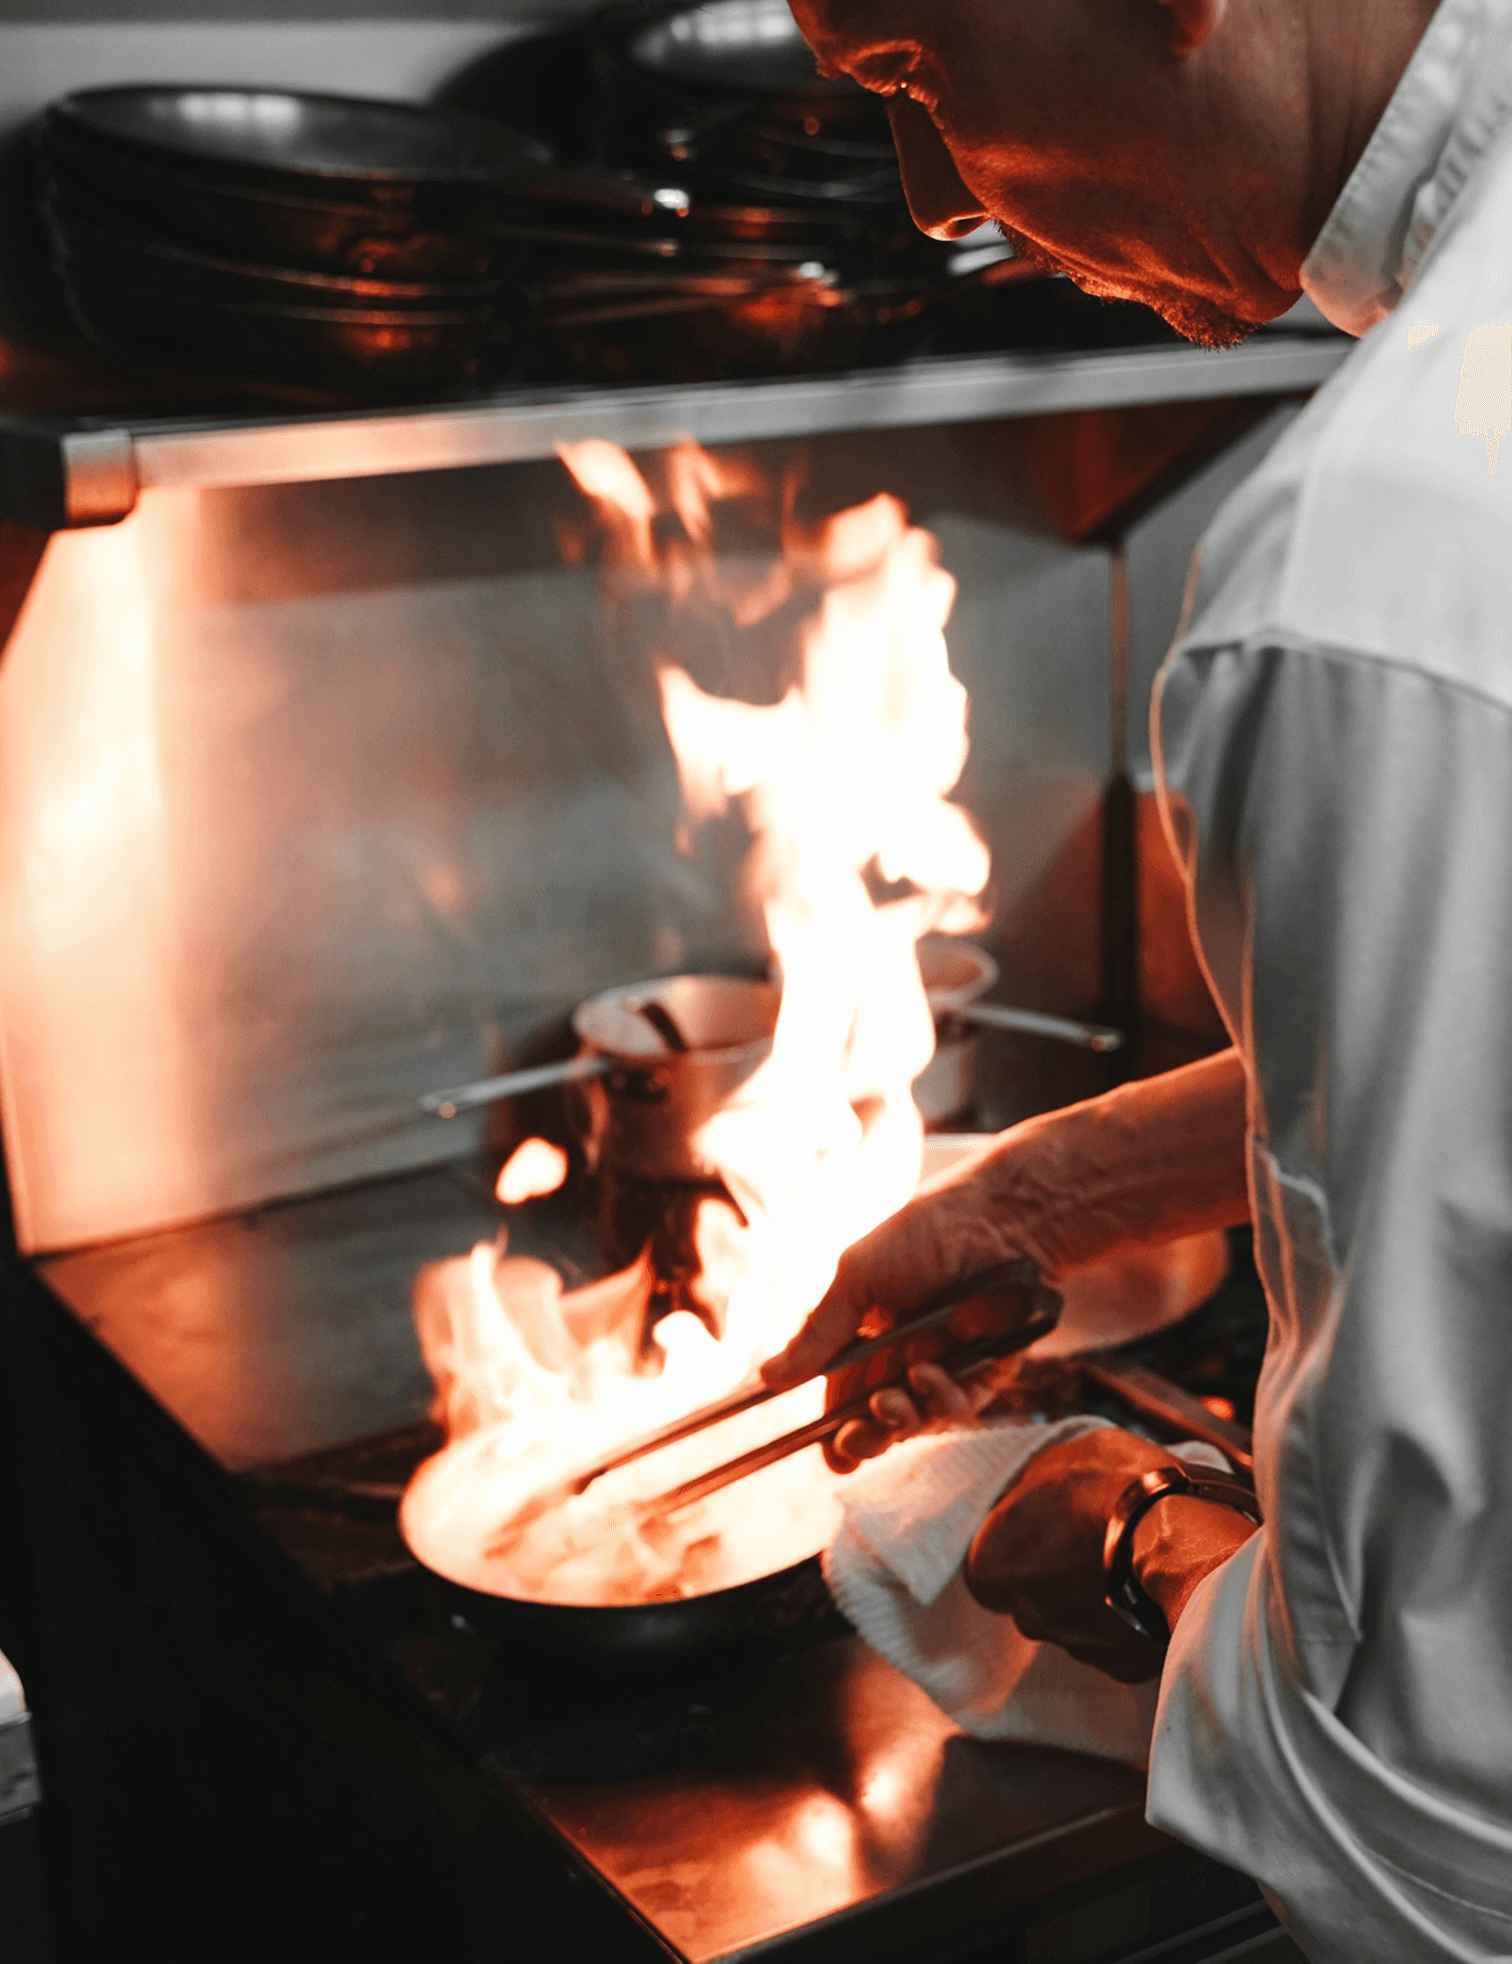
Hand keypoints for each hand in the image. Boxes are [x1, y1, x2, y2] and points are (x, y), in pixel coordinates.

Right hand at [760, 1051, 1250, 1472]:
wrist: (999, 1219)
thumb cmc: (924, 1234)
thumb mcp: (858, 1279)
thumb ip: (819, 1333)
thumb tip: (769, 1379)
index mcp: (868, 1332)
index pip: (843, 1393)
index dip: (833, 1427)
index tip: (824, 1450)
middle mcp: (905, 1353)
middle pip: (879, 1418)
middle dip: (863, 1438)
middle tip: (852, 1440)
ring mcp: (947, 1363)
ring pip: (918, 1419)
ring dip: (898, 1420)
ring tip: (887, 1402)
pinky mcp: (988, 1369)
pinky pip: (961, 1405)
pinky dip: (940, 1400)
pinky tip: (928, 1377)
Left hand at [964, 1427, 1257, 1683]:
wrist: (1183, 1541)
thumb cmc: (1114, 1488)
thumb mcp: (1061, 1456)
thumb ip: (1034, 1485)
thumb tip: (1033, 1491)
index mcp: (994, 1565)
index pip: (988, 1564)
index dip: (1016, 1544)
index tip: (1042, 1525)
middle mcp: (1027, 1616)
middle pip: (1033, 1597)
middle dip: (1057, 1574)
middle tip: (1091, 1540)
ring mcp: (1077, 1646)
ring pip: (1078, 1622)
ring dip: (1096, 1598)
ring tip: (1130, 1562)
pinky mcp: (1124, 1666)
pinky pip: (1120, 1643)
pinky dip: (1132, 1622)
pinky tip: (1153, 1591)